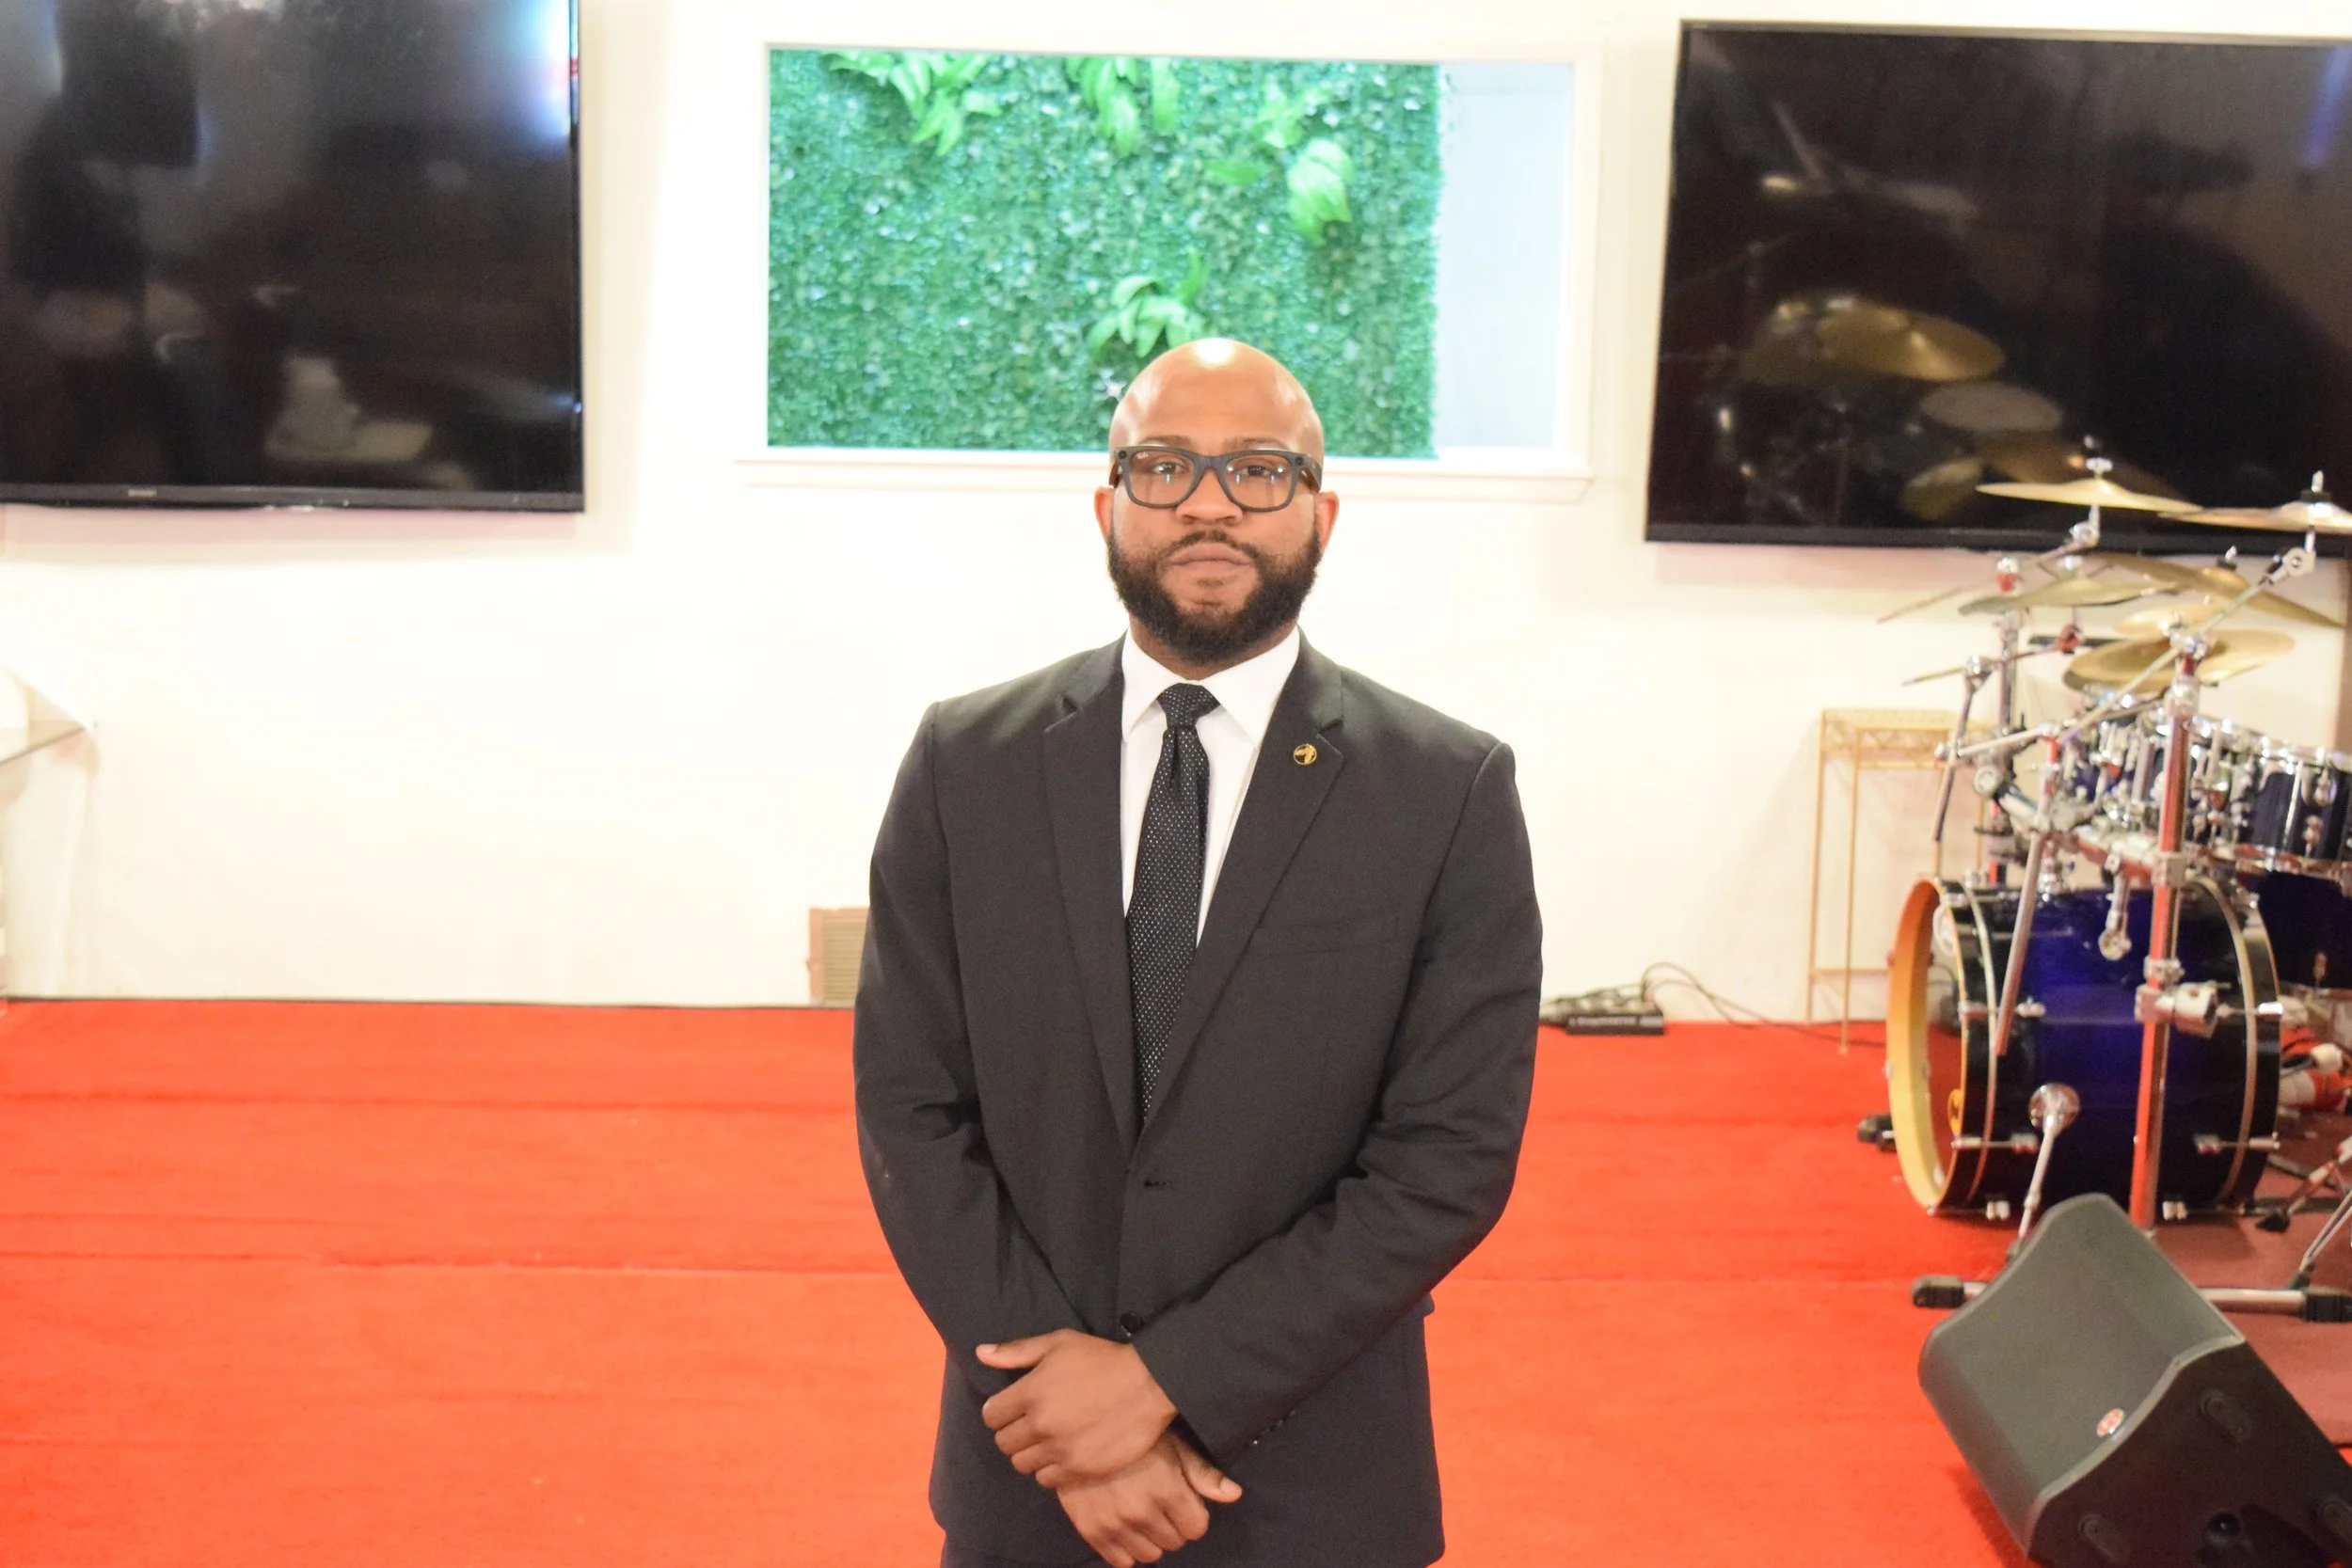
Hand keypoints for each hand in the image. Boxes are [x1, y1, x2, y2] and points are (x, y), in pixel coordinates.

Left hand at [977, 1329, 1177, 1485]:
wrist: (1149, 1385)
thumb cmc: (1102, 1360)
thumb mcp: (1059, 1343)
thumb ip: (1017, 1351)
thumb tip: (981, 1353)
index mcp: (1031, 1392)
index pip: (990, 1416)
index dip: (999, 1411)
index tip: (1013, 1408)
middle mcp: (1041, 1425)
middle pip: (1004, 1443)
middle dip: (1012, 1433)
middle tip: (1031, 1425)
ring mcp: (1061, 1450)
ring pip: (1023, 1464)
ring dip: (1030, 1453)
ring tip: (1047, 1441)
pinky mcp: (1081, 1470)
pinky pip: (1048, 1480)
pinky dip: (1050, 1470)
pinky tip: (1063, 1454)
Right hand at [1057, 1434, 1242, 1567]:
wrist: (1078, 1431)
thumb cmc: (1133, 1435)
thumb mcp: (1174, 1444)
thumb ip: (1203, 1473)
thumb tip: (1234, 1494)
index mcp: (1167, 1491)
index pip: (1197, 1528)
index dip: (1192, 1512)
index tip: (1181, 1498)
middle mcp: (1141, 1513)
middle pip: (1175, 1542)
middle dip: (1173, 1524)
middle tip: (1158, 1501)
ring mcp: (1115, 1525)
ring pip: (1150, 1555)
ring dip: (1151, 1538)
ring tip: (1141, 1512)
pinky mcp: (1092, 1531)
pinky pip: (1121, 1562)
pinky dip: (1126, 1548)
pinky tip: (1125, 1526)